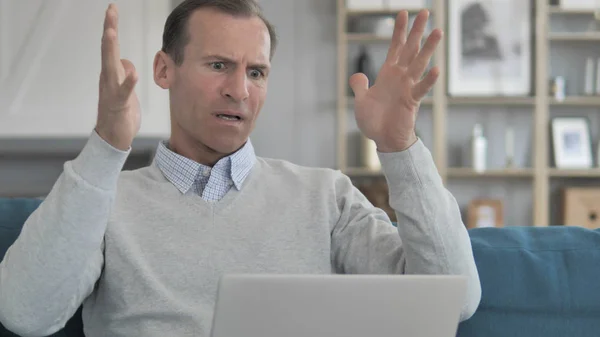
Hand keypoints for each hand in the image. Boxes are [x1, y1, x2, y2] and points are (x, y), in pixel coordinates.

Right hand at [95, 3, 139, 150]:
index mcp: (111, 73)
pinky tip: (133, 75)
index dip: (111, 27)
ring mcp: (112, 90)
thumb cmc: (119, 113)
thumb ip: (125, 74)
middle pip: (108, 49)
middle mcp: (108, 78)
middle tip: (110, 10)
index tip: (111, 9)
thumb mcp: (125, 89)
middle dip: (109, 28)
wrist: (113, 137)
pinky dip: (128, 83)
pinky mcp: (119, 103)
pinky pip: (124, 91)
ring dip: (110, 49)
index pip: (111, 46)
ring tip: (111, 32)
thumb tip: (127, 65)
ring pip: (110, 65)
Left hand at [349, 10, 441, 152]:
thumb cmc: (374, 121)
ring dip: (428, 48)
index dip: (398, 31)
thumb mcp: (361, 101)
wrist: (383, 140)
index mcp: (388, 74)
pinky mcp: (412, 101)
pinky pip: (421, 89)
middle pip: (411, 49)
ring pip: (419, 63)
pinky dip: (428, 80)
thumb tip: (358, 75)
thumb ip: (360, 86)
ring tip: (438, 32)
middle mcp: (400, 77)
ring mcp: (408, 88)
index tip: (403, 12)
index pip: (395, 47)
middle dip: (417, 31)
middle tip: (426, 12)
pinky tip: (437, 69)